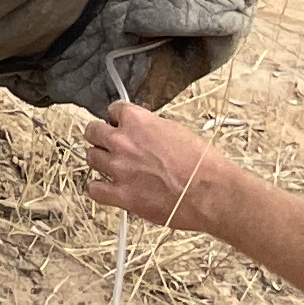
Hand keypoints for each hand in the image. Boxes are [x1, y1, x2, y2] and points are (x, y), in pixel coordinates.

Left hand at [83, 99, 239, 231]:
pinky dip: (99, 189)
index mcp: (138, 121)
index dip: (116, 118)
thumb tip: (143, 131)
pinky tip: (107, 189)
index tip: (118, 124)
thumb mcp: (177, 131)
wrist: (212, 193)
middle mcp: (123, 142)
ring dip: (100, 161)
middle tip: (107, 143)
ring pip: (91, 158)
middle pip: (93, 131)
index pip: (113, 109)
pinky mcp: (122, 195)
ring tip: (111, 167)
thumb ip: (151, 128)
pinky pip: (94, 190)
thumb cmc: (203, 165)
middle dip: (100, 136)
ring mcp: (119, 169)